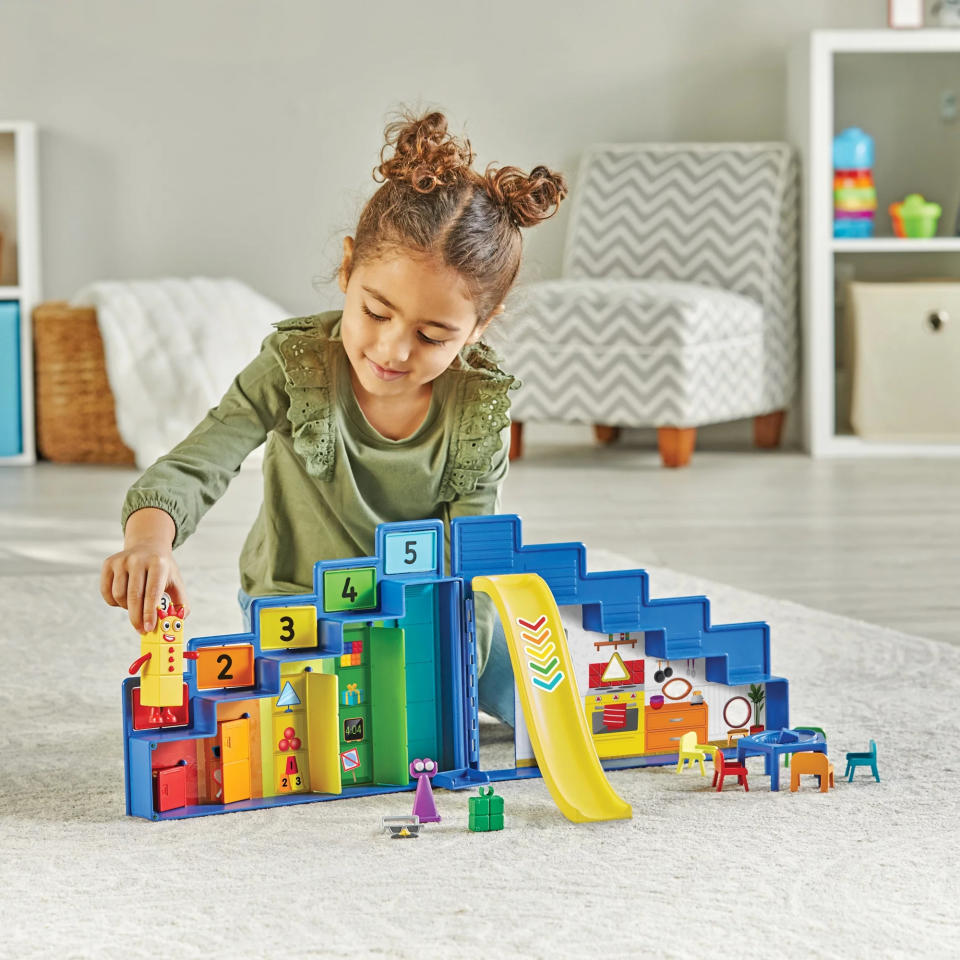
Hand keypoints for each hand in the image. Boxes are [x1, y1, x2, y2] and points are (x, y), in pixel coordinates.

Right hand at [101, 507, 187, 632]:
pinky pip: (107, 592)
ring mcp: (121, 560)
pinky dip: (115, 603)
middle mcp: (138, 559)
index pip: (152, 592)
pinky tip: (125, 599)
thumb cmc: (162, 570)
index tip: (148, 628)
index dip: (149, 613)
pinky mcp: (108, 563)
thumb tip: (179, 621)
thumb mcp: (176, 582)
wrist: (148, 546)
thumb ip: (181, 603)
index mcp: (158, 563)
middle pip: (134, 596)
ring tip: (137, 606)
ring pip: (119, 596)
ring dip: (127, 608)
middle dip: (137, 617)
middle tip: (141, 630)